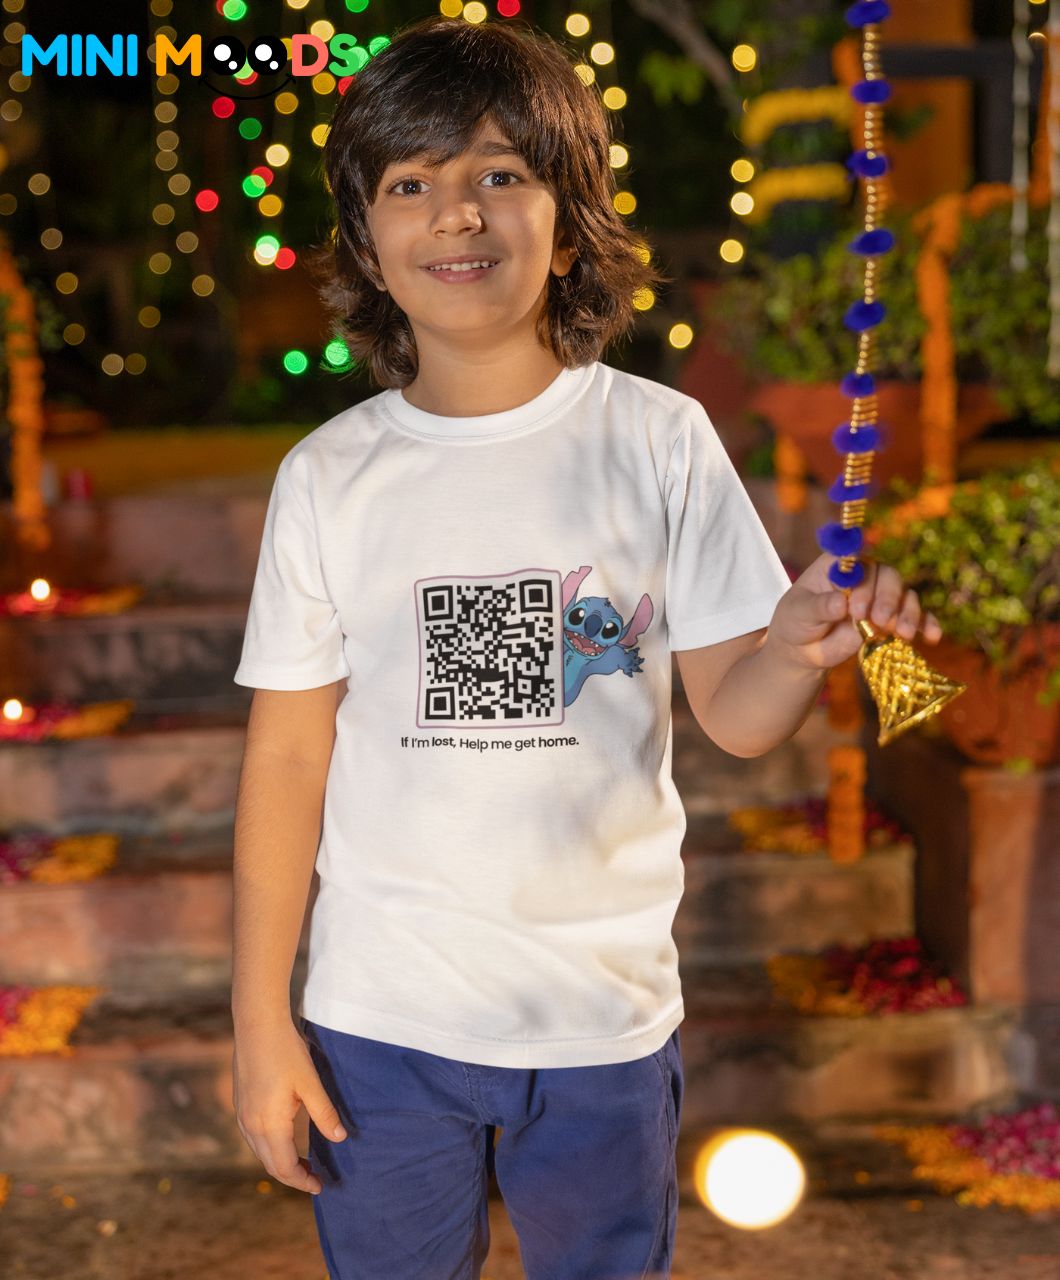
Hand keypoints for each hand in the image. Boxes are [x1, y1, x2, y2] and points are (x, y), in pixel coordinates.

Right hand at [232, 1016, 346, 1194]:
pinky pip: (254, 1138)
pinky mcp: (240, 1104)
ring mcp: (242, 1115)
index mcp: (269, 1124)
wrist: (257, 1024)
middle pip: (271, 1165)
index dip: (302, 1180)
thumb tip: (339, 1138)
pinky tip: (285, 1139)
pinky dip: (270, 1148)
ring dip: (281, 1162)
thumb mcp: (310, 1083)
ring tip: (304, 1162)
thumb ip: (324, 1113)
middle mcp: (250, 1126)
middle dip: (292, 1176)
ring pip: (261, 1153)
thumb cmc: (286, 1051)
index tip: (320, 1186)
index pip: (285, 1167)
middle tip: (315, 1178)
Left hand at [766, 552, 942, 671]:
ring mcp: (880, 597)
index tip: (856, 608)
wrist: (803, 650)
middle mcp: (864, 575)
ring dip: (908, 612)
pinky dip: (926, 624)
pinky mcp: (892, 619)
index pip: (859, 561)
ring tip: (902, 633)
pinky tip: (931, 637)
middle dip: (887, 599)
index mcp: (839, 564)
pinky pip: (916, 617)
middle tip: (877, 621)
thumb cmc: (797, 622)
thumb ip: (819, 607)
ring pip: (905, 595)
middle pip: (888, 576)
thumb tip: (840, 604)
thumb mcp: (799, 613)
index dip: (863, 580)